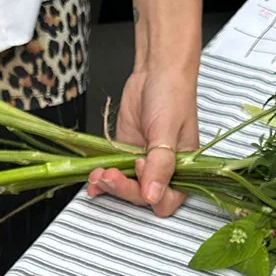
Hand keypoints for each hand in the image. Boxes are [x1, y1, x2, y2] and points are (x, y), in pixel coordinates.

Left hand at [87, 65, 199, 218]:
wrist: (156, 73)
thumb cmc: (172, 96)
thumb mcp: (167, 130)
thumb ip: (160, 164)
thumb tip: (152, 196)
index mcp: (182, 171)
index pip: (167, 202)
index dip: (150, 193)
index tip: (140, 168)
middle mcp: (162, 173)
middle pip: (141, 198)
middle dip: (123, 189)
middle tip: (109, 174)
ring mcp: (141, 167)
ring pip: (124, 189)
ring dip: (109, 186)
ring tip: (97, 174)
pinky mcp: (124, 157)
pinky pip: (113, 176)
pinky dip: (101, 181)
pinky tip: (92, 181)